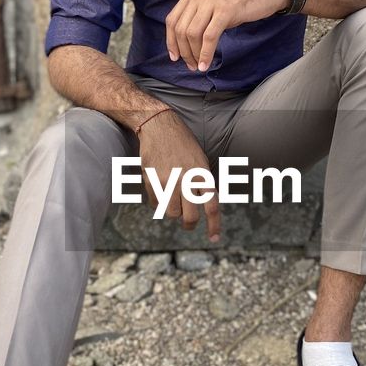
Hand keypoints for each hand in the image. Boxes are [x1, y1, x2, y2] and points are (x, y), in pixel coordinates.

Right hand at [137, 110, 220, 241]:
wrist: (159, 126)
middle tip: (189, 225)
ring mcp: (167, 181)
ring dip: (174, 212)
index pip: (211, 206)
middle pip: (190, 216)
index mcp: (202, 174)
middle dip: (190, 225)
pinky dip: (159, 202)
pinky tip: (160, 189)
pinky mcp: (152, 180)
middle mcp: (185, 179)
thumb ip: (203, 182)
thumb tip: (207, 205)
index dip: (214, 226)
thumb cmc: (183, 144)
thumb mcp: (200, 160)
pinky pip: (156, 203)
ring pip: (172, 213)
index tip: (213, 239)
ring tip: (173, 202)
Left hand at [166, 0, 287, 71]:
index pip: (172, 20)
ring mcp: (211, 1)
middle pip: (181, 29)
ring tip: (199, 66)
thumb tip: (186, 44)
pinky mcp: (225, 10)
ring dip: (194, 54)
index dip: (171, 41)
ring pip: (192, 34)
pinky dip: (205, 53)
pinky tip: (206, 63)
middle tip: (191, 65)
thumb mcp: (212, 4)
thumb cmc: (240, 2)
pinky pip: (209, 37)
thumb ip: (198, 17)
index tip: (175, 57)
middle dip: (184, 52)